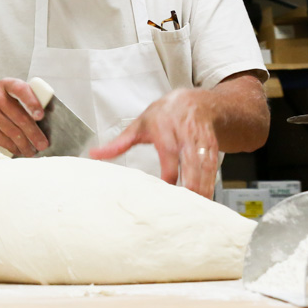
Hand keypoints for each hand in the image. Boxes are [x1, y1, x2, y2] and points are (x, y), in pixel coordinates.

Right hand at [0, 78, 49, 155]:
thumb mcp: (9, 97)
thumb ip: (25, 102)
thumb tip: (48, 120)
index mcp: (7, 85)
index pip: (21, 90)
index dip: (32, 102)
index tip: (40, 116)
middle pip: (20, 117)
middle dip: (34, 133)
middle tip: (43, 144)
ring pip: (13, 131)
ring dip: (25, 144)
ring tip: (32, 151)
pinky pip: (3, 139)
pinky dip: (14, 148)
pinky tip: (19, 150)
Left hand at [88, 88, 219, 197]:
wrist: (193, 101)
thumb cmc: (162, 115)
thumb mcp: (138, 125)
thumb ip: (119, 143)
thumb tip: (94, 154)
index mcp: (164, 126)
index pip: (169, 150)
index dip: (170, 169)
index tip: (167, 187)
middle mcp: (185, 132)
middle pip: (191, 158)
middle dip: (192, 180)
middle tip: (189, 201)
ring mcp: (201, 139)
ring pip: (205, 163)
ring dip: (204, 185)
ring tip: (200, 206)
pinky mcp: (212, 146)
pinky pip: (213, 165)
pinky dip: (211, 182)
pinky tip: (207, 198)